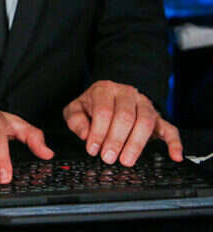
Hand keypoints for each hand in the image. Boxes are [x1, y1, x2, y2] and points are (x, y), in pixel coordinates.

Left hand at [62, 80, 182, 165]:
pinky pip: (170, 128)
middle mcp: (127, 94)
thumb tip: (85, 135)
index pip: (104, 111)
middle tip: (108, 158)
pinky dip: (174, 142)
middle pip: (126, 116)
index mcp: (105, 90)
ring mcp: (145, 104)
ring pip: (146, 122)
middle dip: (116, 139)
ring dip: (136, 144)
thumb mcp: (76, 108)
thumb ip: (76, 119)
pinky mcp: (158, 117)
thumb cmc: (91, 105)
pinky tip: (174, 156)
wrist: (110, 95)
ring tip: (126, 160)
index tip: (93, 149)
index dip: (98, 132)